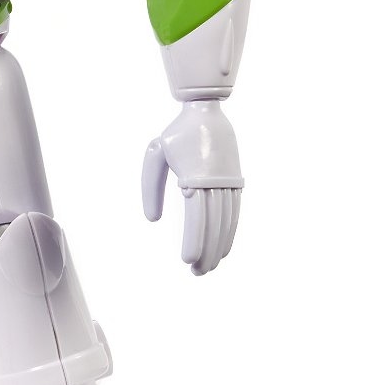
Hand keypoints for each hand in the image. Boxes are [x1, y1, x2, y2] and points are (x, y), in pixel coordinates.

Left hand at [140, 100, 242, 275]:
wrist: (206, 111)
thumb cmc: (175, 134)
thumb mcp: (155, 154)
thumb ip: (150, 187)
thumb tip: (152, 219)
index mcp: (195, 176)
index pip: (196, 216)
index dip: (193, 239)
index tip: (187, 259)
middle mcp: (215, 181)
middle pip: (213, 225)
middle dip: (206, 251)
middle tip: (197, 273)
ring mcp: (228, 181)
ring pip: (226, 221)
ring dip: (218, 247)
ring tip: (208, 268)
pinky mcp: (235, 180)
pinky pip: (234, 212)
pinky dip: (230, 232)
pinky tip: (224, 249)